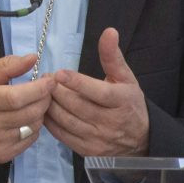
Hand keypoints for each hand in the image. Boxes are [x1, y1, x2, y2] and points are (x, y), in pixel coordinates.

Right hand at [0, 53, 54, 168]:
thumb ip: (6, 65)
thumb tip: (33, 58)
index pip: (16, 97)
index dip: (38, 89)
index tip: (50, 80)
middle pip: (29, 113)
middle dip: (45, 99)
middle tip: (47, 90)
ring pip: (32, 127)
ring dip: (40, 113)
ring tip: (35, 103)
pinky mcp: (1, 156)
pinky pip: (29, 141)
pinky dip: (33, 128)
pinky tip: (26, 119)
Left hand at [44, 27, 148, 157]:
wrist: (140, 139)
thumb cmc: (129, 102)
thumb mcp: (126, 77)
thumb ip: (113, 56)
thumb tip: (109, 31)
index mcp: (121, 101)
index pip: (97, 92)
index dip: (77, 83)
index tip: (59, 73)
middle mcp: (110, 122)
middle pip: (77, 106)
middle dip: (57, 91)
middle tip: (45, 78)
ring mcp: (98, 138)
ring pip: (67, 121)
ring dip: (51, 105)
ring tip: (43, 92)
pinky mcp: (87, 150)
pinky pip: (63, 135)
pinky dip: (50, 122)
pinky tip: (45, 109)